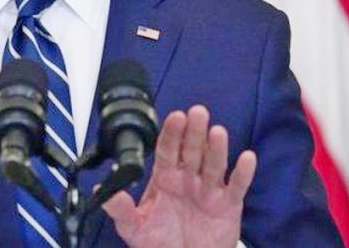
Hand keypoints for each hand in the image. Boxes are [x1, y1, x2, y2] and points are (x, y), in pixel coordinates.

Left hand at [103, 105, 256, 247]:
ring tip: (217, 132)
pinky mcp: (228, 205)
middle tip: (197, 113)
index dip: (171, 133)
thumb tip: (102, 190)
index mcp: (165, 178)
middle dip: (194, 132)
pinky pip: (237, 187)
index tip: (175, 117)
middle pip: (192, 150)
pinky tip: (246, 158)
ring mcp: (209, 190)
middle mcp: (188, 178)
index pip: (168, 150)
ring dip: (216, 148)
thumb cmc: (161, 242)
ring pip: (214, 164)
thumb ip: (120, 208)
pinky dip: (243, 173)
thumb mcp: (134, 226)